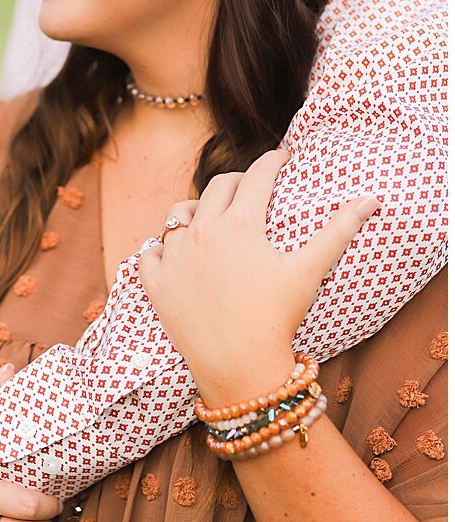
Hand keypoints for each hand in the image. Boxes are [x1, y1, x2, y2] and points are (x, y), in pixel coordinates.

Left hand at [137, 148, 380, 405]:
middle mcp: (201, 231)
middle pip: (217, 187)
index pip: (256, 176)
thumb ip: (338, 231)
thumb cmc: (277, 317)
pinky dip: (161, 248)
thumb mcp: (309, 271)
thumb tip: (371, 199)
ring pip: (178, 214)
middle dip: (237, 181)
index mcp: (240, 223)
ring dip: (195, 209)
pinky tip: (173, 251)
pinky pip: (150, 252)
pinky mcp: (154, 281)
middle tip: (250, 185)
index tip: (282, 157)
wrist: (238, 364)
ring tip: (208, 216)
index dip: (272, 162)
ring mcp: (173, 255)